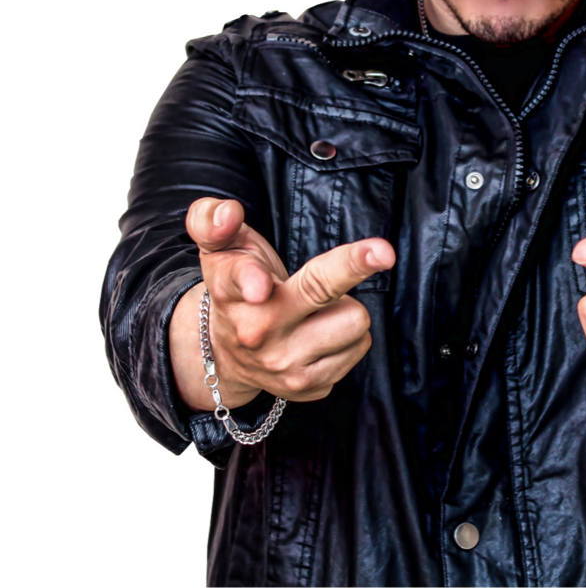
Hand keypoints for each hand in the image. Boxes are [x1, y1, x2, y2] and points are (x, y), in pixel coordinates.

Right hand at [170, 197, 394, 411]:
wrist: (227, 354)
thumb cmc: (235, 286)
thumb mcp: (218, 248)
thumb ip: (211, 220)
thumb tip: (227, 211)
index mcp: (234, 292)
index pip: (242, 278)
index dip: (251, 279)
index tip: (261, 286)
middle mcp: (259, 333)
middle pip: (329, 293)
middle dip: (348, 272)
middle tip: (330, 274)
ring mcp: (285, 368)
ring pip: (357, 323)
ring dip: (345, 310)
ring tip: (316, 310)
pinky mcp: (310, 389)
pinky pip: (360, 349)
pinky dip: (348, 338)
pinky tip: (319, 335)